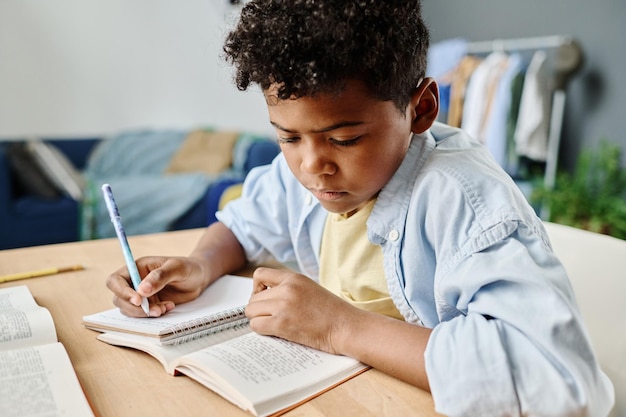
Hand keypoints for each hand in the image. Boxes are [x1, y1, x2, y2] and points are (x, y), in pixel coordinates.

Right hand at [106, 255, 210, 317]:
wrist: (199, 278)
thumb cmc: (188, 267)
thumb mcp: (177, 267)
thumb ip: (160, 276)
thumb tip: (142, 290)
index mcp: (136, 268)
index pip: (115, 280)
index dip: (122, 291)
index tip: (138, 300)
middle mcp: (135, 282)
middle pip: (119, 298)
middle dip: (134, 308)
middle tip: (154, 310)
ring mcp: (141, 295)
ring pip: (129, 310)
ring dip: (145, 313)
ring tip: (164, 308)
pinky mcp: (149, 305)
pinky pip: (143, 315)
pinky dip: (154, 314)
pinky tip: (169, 307)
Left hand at [245, 267, 360, 354]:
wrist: (346, 327)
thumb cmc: (333, 313)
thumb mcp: (310, 289)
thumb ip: (289, 288)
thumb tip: (266, 298)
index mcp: (294, 278)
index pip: (260, 275)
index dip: (257, 288)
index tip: (264, 299)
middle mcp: (286, 288)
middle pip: (253, 298)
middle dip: (259, 309)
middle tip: (271, 317)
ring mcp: (283, 305)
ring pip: (251, 311)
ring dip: (259, 320)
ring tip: (273, 325)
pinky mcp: (282, 323)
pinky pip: (256, 326)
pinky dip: (261, 331)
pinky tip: (275, 332)